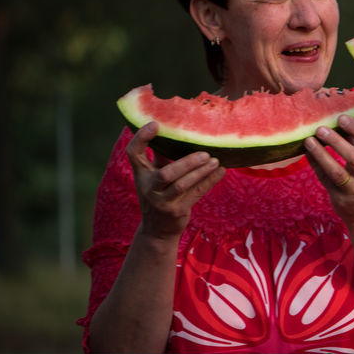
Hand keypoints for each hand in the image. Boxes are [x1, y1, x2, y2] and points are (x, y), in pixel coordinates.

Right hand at [127, 122, 224, 242]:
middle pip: (165, 173)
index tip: (155, 123)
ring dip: (201, 172)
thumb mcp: (155, 177)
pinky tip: (221, 171)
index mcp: (141, 175)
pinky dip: (210, 181)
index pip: (133, 153)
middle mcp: (148, 188)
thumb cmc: (159, 195)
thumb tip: (177, 132)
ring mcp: (162, 202)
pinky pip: (196, 193)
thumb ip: (162, 158)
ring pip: (183, 185)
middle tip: (205, 153)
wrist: (157, 230)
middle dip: (187, 163)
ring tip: (215, 161)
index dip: (141, 138)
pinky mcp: (176, 212)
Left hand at [305, 115, 353, 228]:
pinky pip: (325, 180)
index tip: (342, 118)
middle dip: (337, 141)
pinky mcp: (340, 200)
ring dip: (322, 154)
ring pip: (336, 171)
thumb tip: (343, 123)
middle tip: (321, 128)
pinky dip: (316, 165)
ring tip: (310, 140)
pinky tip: (308, 153)